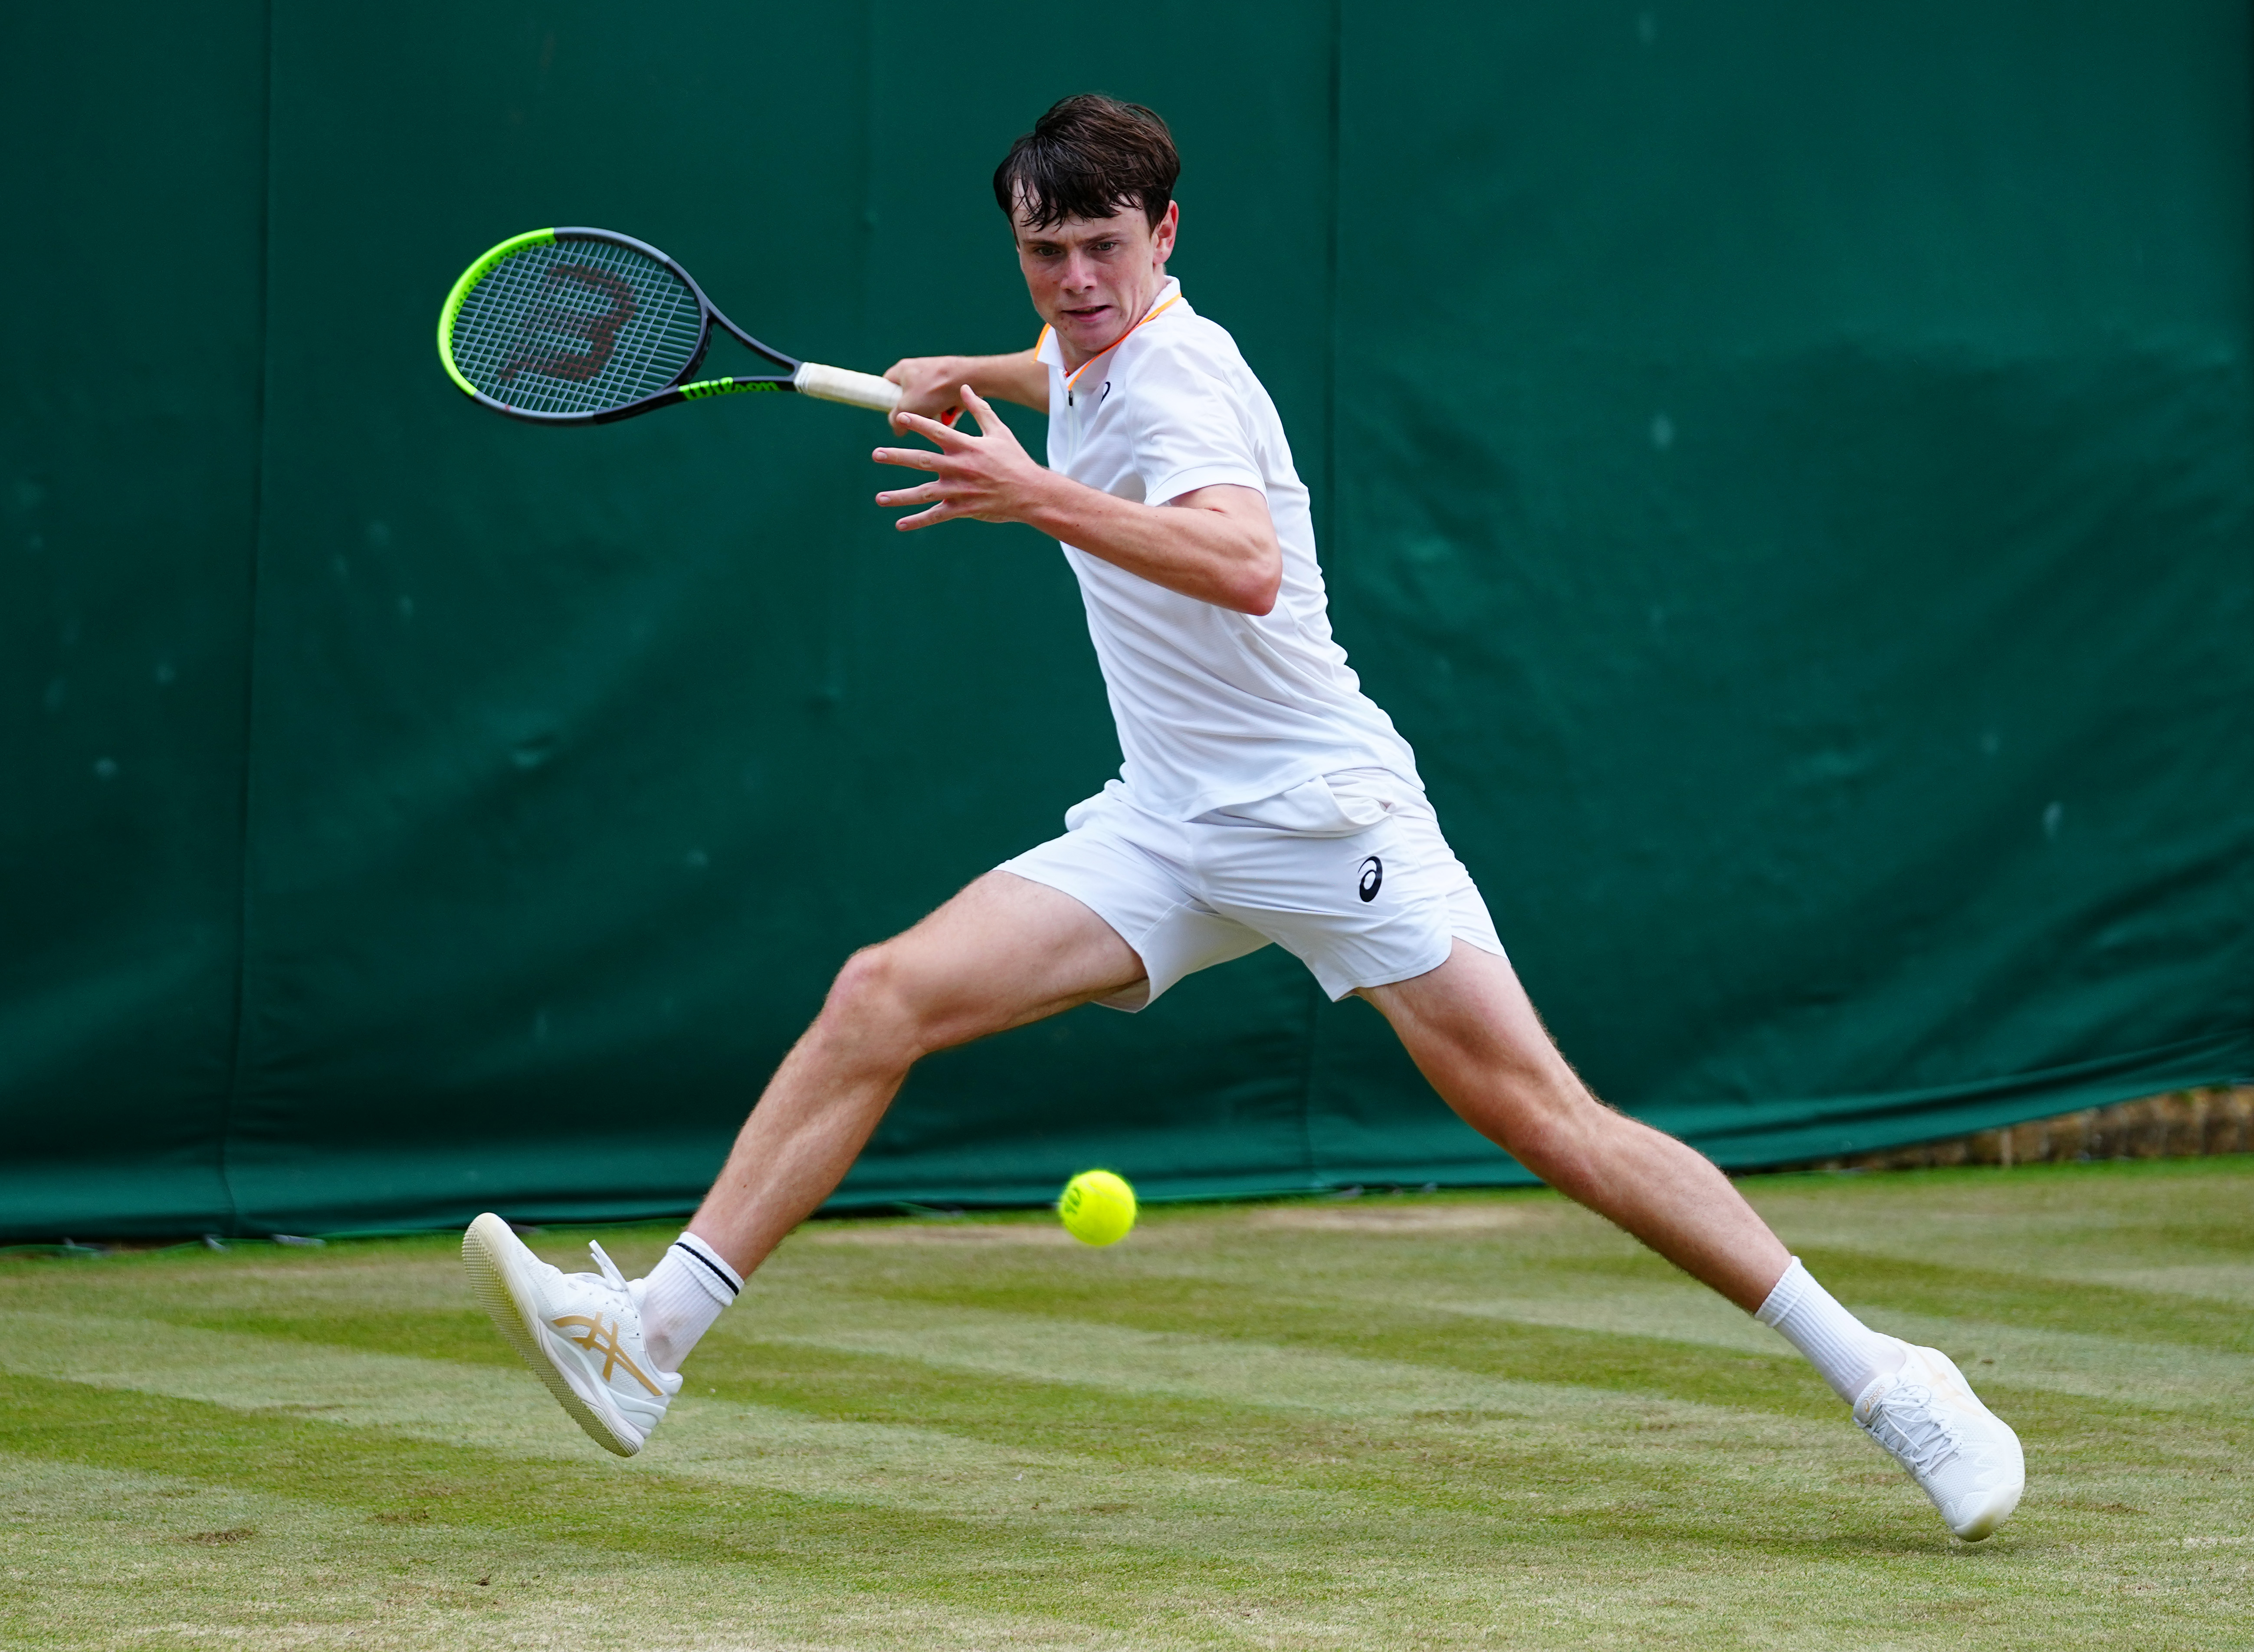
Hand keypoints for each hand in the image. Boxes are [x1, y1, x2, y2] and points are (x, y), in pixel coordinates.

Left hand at [872, 387, 1052, 530]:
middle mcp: (961, 468)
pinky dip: (918, 521)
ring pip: (925, 493)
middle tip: (876, 454)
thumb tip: (966, 387)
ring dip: (900, 496)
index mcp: (968, 447)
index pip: (938, 432)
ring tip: (879, 498)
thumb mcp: (999, 431)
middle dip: (898, 457)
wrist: (1031, 493)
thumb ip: (980, 409)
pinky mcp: (963, 509)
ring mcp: (960, 490)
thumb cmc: (1014, 460)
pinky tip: (900, 525)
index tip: (900, 416)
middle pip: (923, 460)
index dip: (919, 423)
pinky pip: (937, 516)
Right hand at [882, 356, 966, 426]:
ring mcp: (936, 374)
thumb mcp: (907, 409)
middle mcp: (919, 368)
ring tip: (940, 417)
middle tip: (919, 419)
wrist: (969, 378)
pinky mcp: (951, 380)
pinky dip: (947, 408)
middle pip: (909, 396)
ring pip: (928, 400)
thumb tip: (897, 429)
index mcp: (903, 369)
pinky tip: (952, 412)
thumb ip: (895, 419)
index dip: (887, 399)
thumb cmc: (934, 390)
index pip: (887, 384)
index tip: (894, 413)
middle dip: (915, 411)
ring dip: (933, 413)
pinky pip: (944, 399)